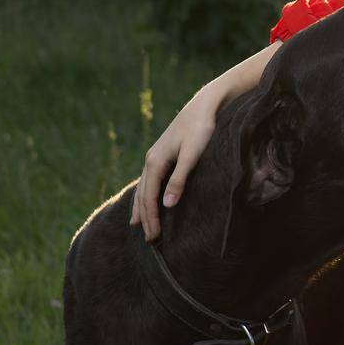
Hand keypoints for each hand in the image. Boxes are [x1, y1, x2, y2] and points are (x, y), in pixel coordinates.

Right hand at [129, 87, 219, 241]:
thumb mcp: (192, 154)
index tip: (154, 237)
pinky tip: (148, 198)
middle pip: (144, 195)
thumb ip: (179, 179)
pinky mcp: (163, 154)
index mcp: (155, 162)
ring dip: (142, 207)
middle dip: (145, 217)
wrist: (205, 105)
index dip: (151, 218)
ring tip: (138, 224)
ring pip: (144, 187)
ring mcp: (155, 156)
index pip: (149, 197)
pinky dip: (146, 194)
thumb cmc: (202, 128)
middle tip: (149, 240)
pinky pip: (150, 180)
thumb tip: (166, 205)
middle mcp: (151, 160)